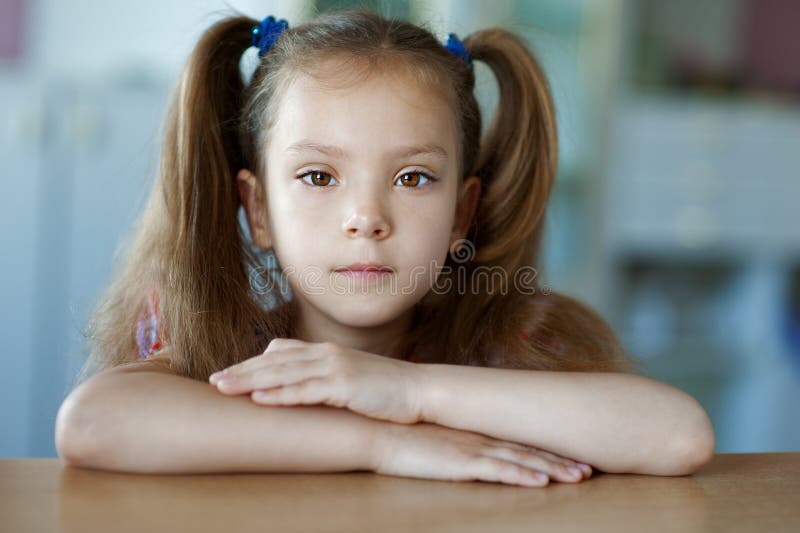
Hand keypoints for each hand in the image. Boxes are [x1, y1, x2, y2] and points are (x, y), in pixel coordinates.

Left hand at [209, 338, 423, 423]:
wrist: (420, 391)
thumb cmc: (386, 390)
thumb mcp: (350, 378)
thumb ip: (324, 378)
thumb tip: (300, 385)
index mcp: (326, 352)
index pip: (280, 354)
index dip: (251, 364)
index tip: (228, 373)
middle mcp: (326, 354)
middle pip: (274, 362)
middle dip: (241, 371)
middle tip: (213, 381)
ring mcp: (335, 368)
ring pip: (283, 374)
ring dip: (250, 382)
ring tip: (223, 389)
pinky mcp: (344, 386)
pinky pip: (306, 391)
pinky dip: (280, 394)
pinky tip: (259, 399)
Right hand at [371, 422, 592, 487]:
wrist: (380, 433)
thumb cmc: (403, 440)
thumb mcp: (436, 441)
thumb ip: (455, 445)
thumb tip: (464, 454)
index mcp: (475, 434)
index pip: (518, 442)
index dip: (546, 450)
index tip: (570, 457)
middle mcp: (480, 439)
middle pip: (528, 450)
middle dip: (560, 461)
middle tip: (588, 470)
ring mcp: (473, 449)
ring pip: (522, 460)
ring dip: (552, 469)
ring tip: (579, 477)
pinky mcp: (462, 463)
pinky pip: (499, 471)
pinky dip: (523, 475)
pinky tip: (542, 481)